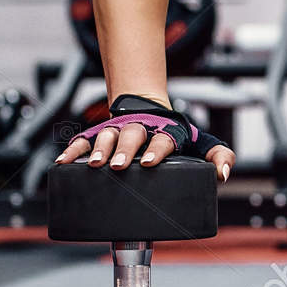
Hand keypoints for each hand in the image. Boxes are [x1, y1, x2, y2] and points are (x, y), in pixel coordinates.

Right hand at [55, 93, 234, 181]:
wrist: (154, 112)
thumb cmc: (179, 136)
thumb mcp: (202, 144)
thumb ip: (219, 156)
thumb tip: (222, 174)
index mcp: (165, 131)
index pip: (162, 139)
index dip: (156, 149)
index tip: (150, 163)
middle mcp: (140, 129)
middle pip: (131, 136)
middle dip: (124, 150)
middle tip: (120, 166)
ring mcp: (118, 131)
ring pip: (106, 136)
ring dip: (99, 149)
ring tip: (94, 165)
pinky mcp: (100, 135)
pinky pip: (83, 140)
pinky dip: (73, 150)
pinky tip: (63, 163)